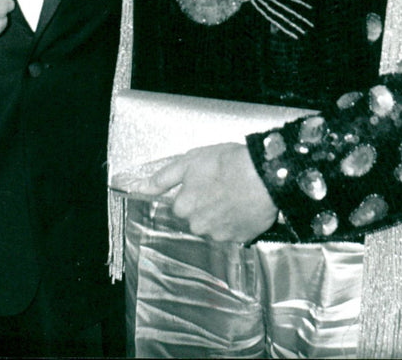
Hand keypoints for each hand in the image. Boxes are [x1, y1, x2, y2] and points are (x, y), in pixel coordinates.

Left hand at [136, 142, 278, 243]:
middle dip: (206, 206)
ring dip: (222, 215)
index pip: (181, 205)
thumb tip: (140, 189)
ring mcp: (221, 235)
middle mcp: (199, 225)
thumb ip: (162, 179)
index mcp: (185, 207)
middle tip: (221, 188)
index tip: (205, 182)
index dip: (193, 192)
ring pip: (216, 226)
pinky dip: (238, 222)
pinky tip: (245, 206)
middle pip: (197, 218)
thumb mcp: (188, 162)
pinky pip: (235, 232)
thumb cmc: (226, 163)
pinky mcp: (241, 239)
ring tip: (235, 195)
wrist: (262, 174)